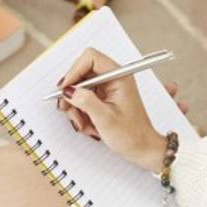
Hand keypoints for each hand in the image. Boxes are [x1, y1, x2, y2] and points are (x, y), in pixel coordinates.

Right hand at [57, 48, 178, 171]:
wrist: (141, 148)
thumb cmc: (131, 135)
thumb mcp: (106, 119)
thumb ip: (86, 102)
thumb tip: (68, 90)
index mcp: (119, 76)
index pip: (91, 58)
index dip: (74, 71)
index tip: (65, 89)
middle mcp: (113, 78)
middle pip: (81, 73)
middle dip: (72, 93)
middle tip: (68, 109)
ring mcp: (107, 88)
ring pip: (79, 88)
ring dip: (75, 107)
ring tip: (83, 123)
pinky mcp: (102, 97)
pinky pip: (82, 99)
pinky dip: (80, 112)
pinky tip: (87, 124)